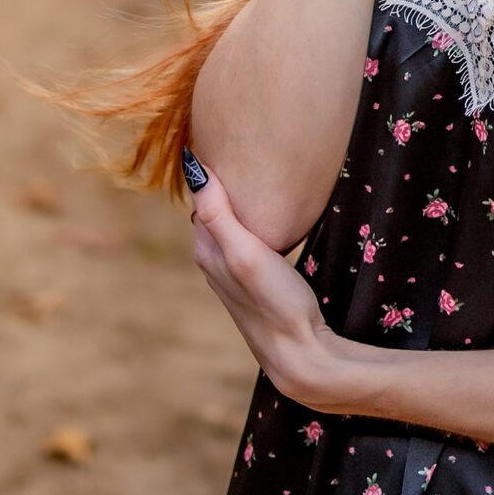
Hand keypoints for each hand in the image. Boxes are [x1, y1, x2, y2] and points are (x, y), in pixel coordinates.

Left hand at [188, 163, 362, 413]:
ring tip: (254, 174)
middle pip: (211, 211)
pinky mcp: (257, 283)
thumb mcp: (246, 253)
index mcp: (207, 250)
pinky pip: (246, 241)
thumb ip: (218, 213)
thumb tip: (193, 165)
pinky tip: (268, 218)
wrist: (300, 355)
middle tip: (241, 149)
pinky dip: (251, 223)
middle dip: (220, 185)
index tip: (223, 139)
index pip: (200, 197)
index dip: (209, 171)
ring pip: (229, 227)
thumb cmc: (275, 302)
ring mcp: (235, 275)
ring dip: (236, 204)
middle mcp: (214, 262)